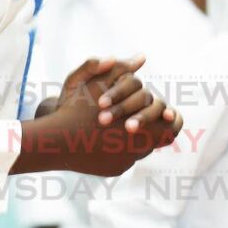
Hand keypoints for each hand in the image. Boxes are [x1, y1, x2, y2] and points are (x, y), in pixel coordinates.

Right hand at [11, 57, 181, 175]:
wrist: (55, 141)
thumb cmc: (75, 108)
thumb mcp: (95, 82)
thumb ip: (120, 70)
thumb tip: (141, 57)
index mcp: (142, 123)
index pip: (173, 123)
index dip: (170, 117)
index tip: (166, 113)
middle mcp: (139, 147)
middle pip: (159, 138)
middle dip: (151, 126)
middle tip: (141, 117)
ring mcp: (127, 161)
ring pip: (141, 149)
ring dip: (134, 138)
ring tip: (120, 126)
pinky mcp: (115, 170)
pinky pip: (124, 159)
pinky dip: (118, 150)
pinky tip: (105, 140)